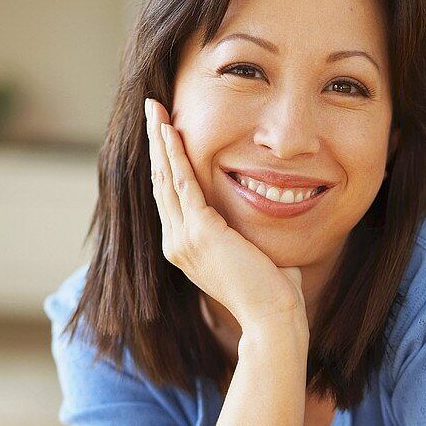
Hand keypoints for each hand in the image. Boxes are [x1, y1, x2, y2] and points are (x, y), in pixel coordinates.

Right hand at [146, 97, 308, 331]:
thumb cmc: (273, 291)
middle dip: (156, 143)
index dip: (165, 162)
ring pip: (166, 178)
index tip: (164, 132)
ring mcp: (184, 239)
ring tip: (155, 109)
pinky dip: (175, 154)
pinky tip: (170, 130)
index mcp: (185, 248)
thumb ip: (247, 236)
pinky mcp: (200, 232)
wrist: (273, 315)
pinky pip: (183, 183)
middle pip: (160, 182)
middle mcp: (177, 243)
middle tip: (152, 109)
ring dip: (160, 140)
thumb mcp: (252, 254)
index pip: (170, 196)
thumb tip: (265, 224)